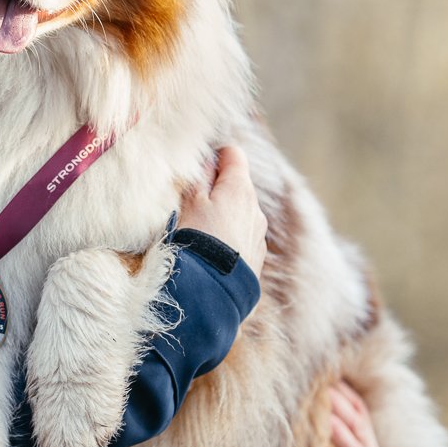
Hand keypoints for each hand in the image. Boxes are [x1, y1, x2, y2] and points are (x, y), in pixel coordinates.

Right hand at [177, 144, 267, 279]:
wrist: (211, 292)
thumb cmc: (196, 241)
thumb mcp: (189, 204)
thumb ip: (199, 178)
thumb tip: (208, 160)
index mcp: (239, 189)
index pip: (233, 155)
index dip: (215, 156)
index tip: (199, 168)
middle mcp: (255, 208)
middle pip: (237, 185)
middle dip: (217, 188)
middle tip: (191, 202)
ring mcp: (259, 234)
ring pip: (240, 213)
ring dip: (223, 215)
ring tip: (199, 232)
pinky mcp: (257, 257)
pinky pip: (242, 237)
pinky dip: (229, 237)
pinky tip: (212, 252)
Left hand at [324, 381, 379, 446]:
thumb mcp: (318, 441)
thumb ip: (318, 416)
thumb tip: (306, 381)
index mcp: (362, 441)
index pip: (359, 411)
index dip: (344, 394)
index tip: (323, 378)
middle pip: (360, 430)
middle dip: (342, 409)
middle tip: (321, 393)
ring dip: (342, 438)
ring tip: (326, 422)